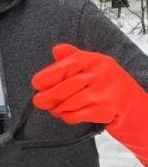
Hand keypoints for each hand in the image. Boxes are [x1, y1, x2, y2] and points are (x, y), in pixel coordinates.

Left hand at [33, 43, 147, 165]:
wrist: (130, 100)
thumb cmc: (103, 79)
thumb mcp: (91, 63)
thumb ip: (72, 56)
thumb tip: (56, 50)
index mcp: (92, 60)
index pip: (65, 67)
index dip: (47, 77)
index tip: (36, 84)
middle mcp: (99, 75)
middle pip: (65, 87)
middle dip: (47, 96)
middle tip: (39, 101)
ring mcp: (103, 93)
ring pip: (69, 103)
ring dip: (57, 108)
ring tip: (53, 108)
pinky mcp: (105, 110)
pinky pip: (77, 115)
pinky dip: (67, 116)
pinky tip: (65, 114)